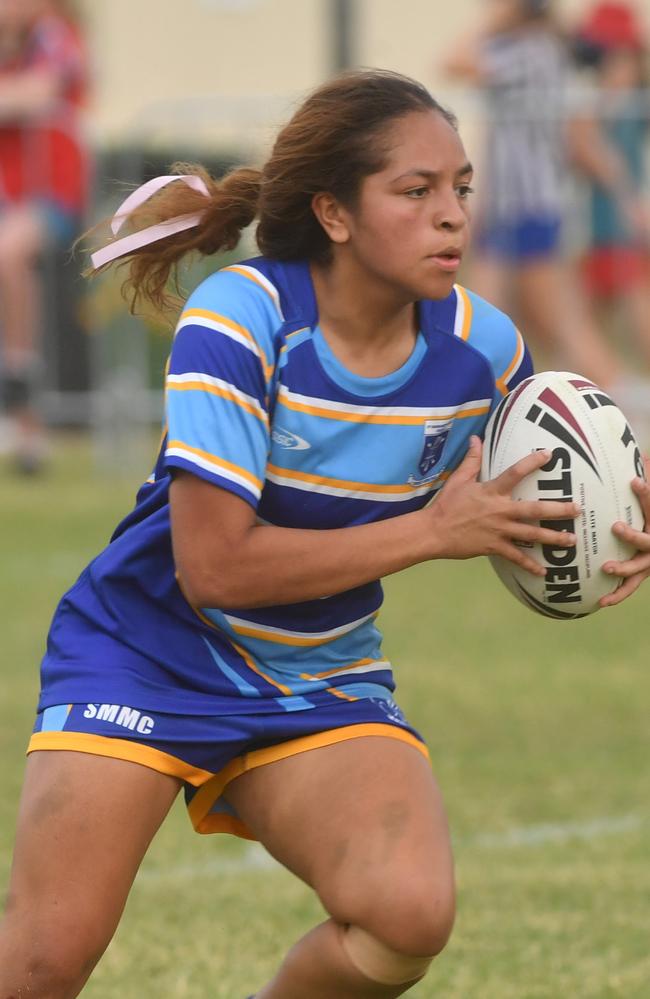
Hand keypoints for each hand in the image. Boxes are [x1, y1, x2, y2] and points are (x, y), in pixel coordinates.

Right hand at [428, 437, 579, 574]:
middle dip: (558, 510)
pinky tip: (543, 573)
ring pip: (532, 535)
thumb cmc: (446, 504)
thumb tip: (475, 438)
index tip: (550, 455)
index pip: (515, 473)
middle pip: (534, 510)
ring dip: (553, 538)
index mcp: (492, 491)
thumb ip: (471, 460)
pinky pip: (516, 557)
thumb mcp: (458, 479)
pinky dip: (529, 565)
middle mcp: (500, 511)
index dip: (532, 462)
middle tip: (577, 509)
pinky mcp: (494, 547)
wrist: (434, 532)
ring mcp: (499, 531)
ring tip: (571, 540)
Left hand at [600, 462, 649, 607]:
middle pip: (647, 539)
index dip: (646, 493)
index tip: (635, 480)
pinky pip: (630, 586)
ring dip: (624, 568)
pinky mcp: (643, 573)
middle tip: (615, 527)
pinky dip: (617, 595)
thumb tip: (639, 454)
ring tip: (606, 567)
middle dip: (633, 534)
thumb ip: (648, 477)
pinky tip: (600, 602)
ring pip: (640, 567)